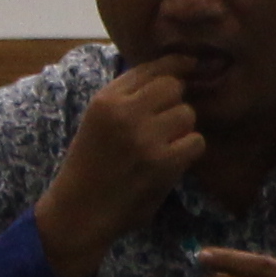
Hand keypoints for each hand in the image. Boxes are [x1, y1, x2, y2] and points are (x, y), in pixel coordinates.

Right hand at [34, 58, 206, 276]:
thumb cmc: (90, 166)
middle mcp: (124, 112)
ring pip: (187, 114)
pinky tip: (173, 160)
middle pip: (173, 87)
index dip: (176, 65)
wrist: (79, 212)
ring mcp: (144, 137)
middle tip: (166, 124)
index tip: (192, 64)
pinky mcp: (162, 162)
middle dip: (175, 103)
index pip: (151, 68)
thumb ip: (127, 97)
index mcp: (105, 99)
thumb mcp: (98, 121)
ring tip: (165, 145)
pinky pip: (196, 142)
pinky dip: (189, 151)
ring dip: (182, 129)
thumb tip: (171, 73)